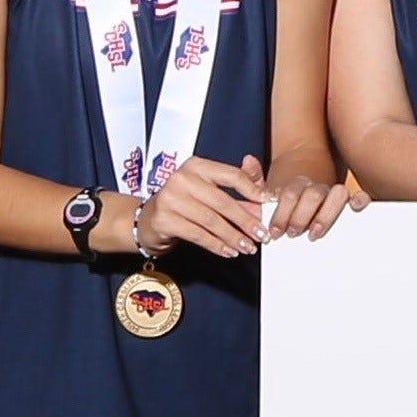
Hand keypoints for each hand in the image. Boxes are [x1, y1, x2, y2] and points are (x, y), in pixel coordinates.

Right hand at [144, 153, 275, 259]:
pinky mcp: (164, 220)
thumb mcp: (210, 188)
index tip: (267, 203)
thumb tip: (263, 194)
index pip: (231, 175)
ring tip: (247, 246)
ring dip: (233, 236)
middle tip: (260, 234)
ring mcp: (170, 198)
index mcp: (197, 165)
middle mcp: (182, 178)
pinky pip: (197, 235)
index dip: (252, 190)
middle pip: (222, 201)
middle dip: (245, 220)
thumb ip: (238, 186)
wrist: (149, 220)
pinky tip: (228, 251)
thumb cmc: (185, 202)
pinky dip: (216, 245)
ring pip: (211, 221)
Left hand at [260, 167, 351, 242]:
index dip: (281, 214)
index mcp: (297, 184)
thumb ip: (256, 178)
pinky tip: (354, 210)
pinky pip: (360, 196)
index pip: (289, 195)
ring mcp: (333, 191)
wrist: (309, 166)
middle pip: (311, 196)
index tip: (274, 231)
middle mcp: (317, 186)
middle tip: (291, 233)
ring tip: (314, 232)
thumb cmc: (287, 189)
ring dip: (325, 215)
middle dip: (300, 217)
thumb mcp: (269, 184)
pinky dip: (360, 200)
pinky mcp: (349, 199)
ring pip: (336, 194)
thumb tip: (248, 160)